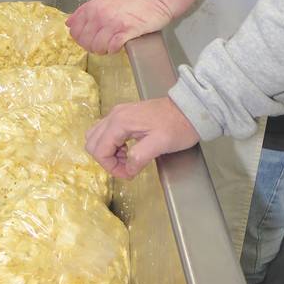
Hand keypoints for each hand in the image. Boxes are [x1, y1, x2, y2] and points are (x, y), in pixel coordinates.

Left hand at [68, 0, 171, 52]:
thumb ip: (86, 10)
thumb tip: (70, 22)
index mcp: (94, 6)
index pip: (74, 29)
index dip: (80, 38)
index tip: (89, 38)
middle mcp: (100, 14)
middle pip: (84, 41)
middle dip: (91, 46)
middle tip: (101, 44)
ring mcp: (113, 23)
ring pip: (97, 46)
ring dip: (103, 50)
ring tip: (111, 45)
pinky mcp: (127, 30)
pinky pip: (112, 47)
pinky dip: (114, 49)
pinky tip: (119, 45)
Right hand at [84, 97, 198, 177]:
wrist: (190, 109)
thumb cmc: (178, 126)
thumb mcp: (160, 144)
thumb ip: (139, 157)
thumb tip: (127, 170)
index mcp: (120, 122)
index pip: (99, 150)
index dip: (110, 167)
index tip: (127, 174)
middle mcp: (115, 115)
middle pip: (93, 142)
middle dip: (106, 159)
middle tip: (125, 167)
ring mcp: (120, 113)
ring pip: (98, 136)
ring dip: (108, 152)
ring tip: (127, 159)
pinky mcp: (126, 115)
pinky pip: (108, 132)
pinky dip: (113, 144)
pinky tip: (129, 150)